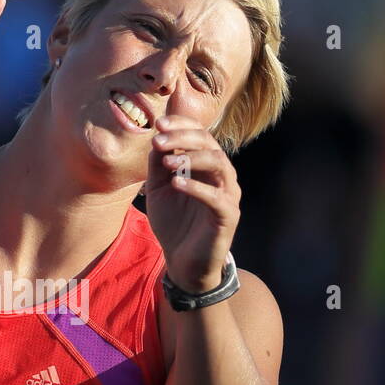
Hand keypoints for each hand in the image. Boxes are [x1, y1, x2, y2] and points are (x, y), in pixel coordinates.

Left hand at [142, 114, 240, 290]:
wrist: (182, 261)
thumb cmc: (173, 223)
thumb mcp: (158, 189)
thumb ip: (158, 165)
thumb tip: (156, 139)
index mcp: (205, 166)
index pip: (199, 134)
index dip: (181, 125)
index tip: (158, 124)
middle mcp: (220, 175)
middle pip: (210, 143)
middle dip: (183, 137)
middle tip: (159, 139)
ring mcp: (228, 194)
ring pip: (219, 164)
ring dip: (191, 158)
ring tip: (167, 162)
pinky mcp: (228, 216)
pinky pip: (217, 197)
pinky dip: (197, 187)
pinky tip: (176, 184)